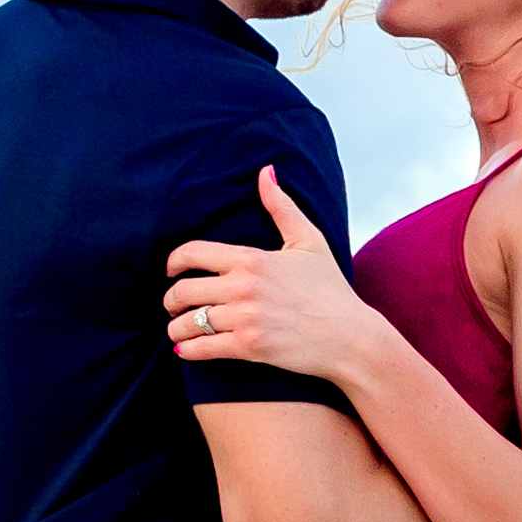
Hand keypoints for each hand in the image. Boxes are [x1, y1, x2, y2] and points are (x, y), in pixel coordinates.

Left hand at [164, 169, 376, 380]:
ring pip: (188, 322)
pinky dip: (187, 349)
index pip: (192, 253)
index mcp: (251, 259)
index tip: (171, 271)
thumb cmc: (330, 289)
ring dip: (176, 327)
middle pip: (182, 290)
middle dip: (171, 299)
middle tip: (174, 305)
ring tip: (179, 330)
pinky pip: (202, 348)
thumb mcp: (309, 241)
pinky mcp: (249, 347)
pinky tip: (184, 349)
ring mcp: (245, 318)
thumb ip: (282, 206)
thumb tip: (266, 171)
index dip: (173, 262)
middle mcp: (243, 287)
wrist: (350, 337)